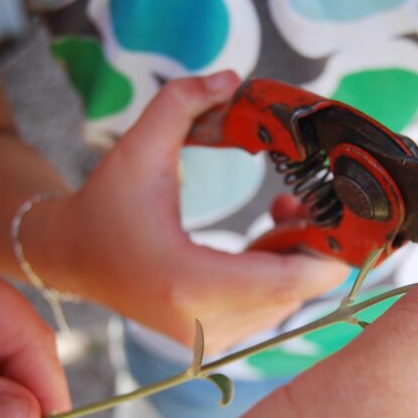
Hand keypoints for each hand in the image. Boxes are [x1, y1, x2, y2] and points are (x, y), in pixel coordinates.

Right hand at [29, 72, 348, 352]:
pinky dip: (280, 273)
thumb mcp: (138, 148)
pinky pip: (267, 309)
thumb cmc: (103, 205)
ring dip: (297, 257)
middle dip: (316, 245)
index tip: (345, 218)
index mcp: (187, 282)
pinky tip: (270, 233)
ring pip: (284, 304)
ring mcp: (207, 338)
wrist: (71, 257)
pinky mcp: (210, 338)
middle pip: (293, 294)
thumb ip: (182, 105)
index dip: (327, 255)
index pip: (283, 282)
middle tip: (315, 200)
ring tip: (284, 210)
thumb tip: (230, 78)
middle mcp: (201, 322)